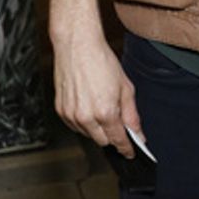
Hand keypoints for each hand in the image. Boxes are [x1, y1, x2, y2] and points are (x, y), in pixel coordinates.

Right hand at [52, 32, 141, 156]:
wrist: (77, 46)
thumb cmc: (101, 62)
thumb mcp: (126, 88)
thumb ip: (132, 115)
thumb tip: (138, 133)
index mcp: (105, 112)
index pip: (118, 140)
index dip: (126, 148)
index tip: (130, 152)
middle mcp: (85, 117)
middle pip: (103, 141)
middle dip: (112, 135)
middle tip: (117, 120)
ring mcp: (71, 115)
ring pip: (88, 134)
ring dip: (97, 128)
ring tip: (101, 105)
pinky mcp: (60, 110)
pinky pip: (75, 126)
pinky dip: (84, 121)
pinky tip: (89, 105)